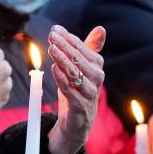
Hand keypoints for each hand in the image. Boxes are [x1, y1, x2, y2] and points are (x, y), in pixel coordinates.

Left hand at [46, 25, 104, 153]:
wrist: (77, 124)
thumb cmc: (78, 92)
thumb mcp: (81, 70)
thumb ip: (88, 49)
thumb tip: (101, 28)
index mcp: (97, 68)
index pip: (83, 49)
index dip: (70, 38)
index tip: (56, 29)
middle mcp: (96, 80)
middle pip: (80, 60)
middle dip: (65, 46)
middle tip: (52, 36)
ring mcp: (89, 94)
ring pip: (76, 74)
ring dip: (63, 60)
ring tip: (51, 49)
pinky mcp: (79, 107)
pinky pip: (71, 91)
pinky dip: (62, 79)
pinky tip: (53, 69)